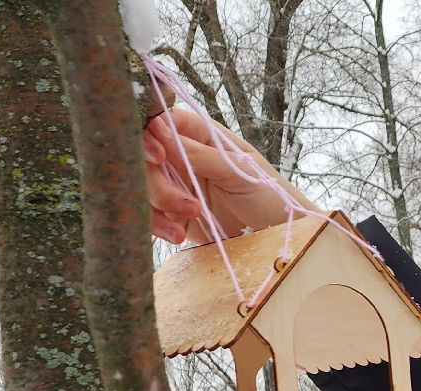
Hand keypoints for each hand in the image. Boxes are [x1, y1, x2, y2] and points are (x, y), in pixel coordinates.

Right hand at [143, 108, 322, 244]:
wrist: (280, 237)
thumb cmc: (270, 197)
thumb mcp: (239, 172)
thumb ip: (200, 154)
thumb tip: (159, 131)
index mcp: (200, 134)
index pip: (160, 123)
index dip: (149, 137)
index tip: (159, 157)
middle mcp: (182, 156)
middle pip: (144, 158)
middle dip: (157, 184)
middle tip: (189, 206)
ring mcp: (176, 184)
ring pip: (140, 187)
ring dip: (157, 209)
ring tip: (182, 229)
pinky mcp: (173, 213)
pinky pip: (149, 214)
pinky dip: (158, 226)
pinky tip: (178, 234)